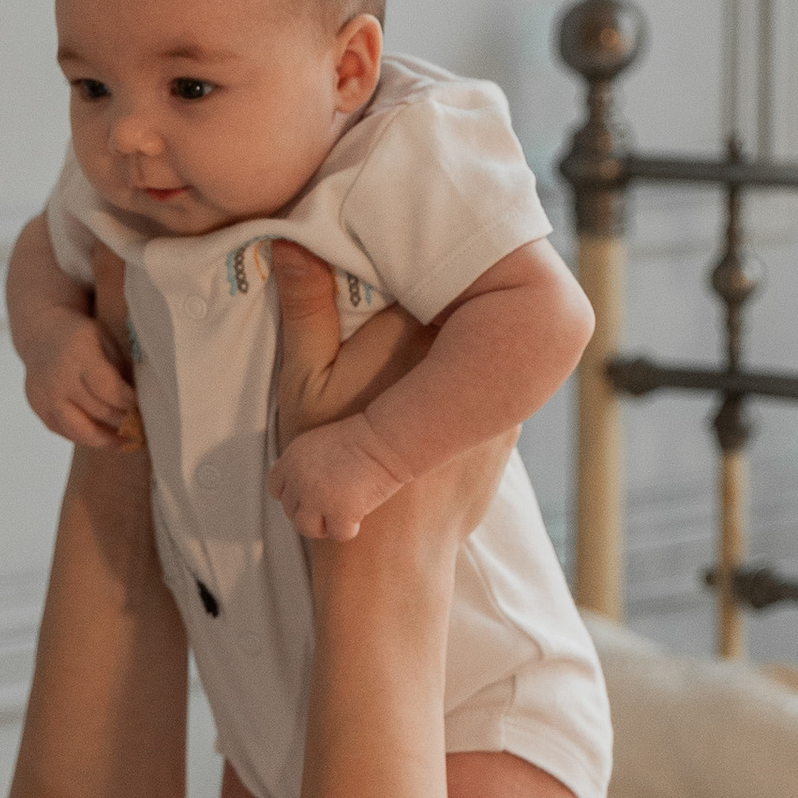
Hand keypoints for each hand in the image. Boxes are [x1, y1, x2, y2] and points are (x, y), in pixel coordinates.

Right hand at [9, 244, 142, 448]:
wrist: (40, 332)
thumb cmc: (84, 334)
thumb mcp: (105, 337)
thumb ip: (123, 364)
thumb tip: (154, 392)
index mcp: (78, 354)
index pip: (109, 389)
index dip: (131, 404)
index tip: (149, 410)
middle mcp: (58, 378)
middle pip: (97, 411)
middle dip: (125, 422)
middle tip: (147, 429)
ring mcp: (44, 396)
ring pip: (79, 430)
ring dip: (107, 440)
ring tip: (129, 442)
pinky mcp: (38, 408)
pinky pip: (65, 432)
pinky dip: (87, 437)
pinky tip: (107, 437)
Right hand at [268, 246, 505, 557]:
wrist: (391, 555)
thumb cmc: (333, 467)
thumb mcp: (302, 385)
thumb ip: (305, 311)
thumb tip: (291, 242)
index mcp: (412, 333)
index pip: (415, 266)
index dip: (390, 255)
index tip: (369, 248)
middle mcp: (466, 353)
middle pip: (447, 301)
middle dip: (424, 290)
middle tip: (386, 281)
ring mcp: (496, 392)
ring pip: (470, 341)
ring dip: (449, 333)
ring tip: (411, 330)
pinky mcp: (506, 423)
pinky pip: (486, 379)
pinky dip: (465, 374)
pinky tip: (436, 388)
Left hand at [269, 412, 403, 541]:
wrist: (386, 440)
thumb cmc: (364, 439)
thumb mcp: (319, 444)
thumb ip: (303, 466)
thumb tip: (299, 492)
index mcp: (292, 459)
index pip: (276, 489)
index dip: (294, 496)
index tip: (309, 497)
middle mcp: (298, 479)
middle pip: (291, 511)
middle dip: (311, 511)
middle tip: (332, 505)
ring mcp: (316, 497)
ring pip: (306, 528)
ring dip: (324, 526)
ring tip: (341, 516)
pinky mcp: (339, 512)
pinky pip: (338, 534)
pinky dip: (350, 529)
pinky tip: (359, 516)